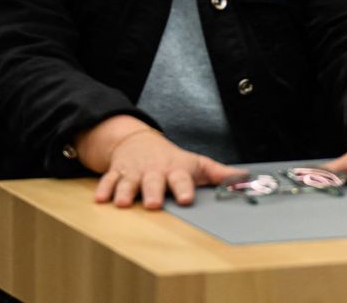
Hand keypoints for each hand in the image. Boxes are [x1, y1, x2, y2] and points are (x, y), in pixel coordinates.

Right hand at [79, 115, 241, 208]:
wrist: (140, 141)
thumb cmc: (173, 159)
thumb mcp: (197, 164)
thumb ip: (220, 173)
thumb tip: (246, 178)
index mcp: (175, 170)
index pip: (182, 179)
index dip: (184, 188)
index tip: (186, 199)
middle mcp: (154, 172)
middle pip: (154, 182)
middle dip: (154, 192)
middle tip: (155, 204)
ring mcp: (134, 172)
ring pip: (129, 182)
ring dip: (126, 192)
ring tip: (124, 203)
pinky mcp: (117, 173)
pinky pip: (108, 180)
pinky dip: (104, 188)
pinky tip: (100, 199)